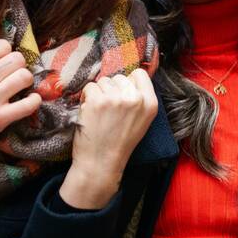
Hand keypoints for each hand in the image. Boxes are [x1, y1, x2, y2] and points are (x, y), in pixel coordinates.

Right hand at [0, 24, 41, 183]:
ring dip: (25, 81)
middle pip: (17, 58)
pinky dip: (33, 101)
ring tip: (18, 86)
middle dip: (17, 65)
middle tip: (11, 74)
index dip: (5, 52)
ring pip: (25, 77)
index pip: (3, 45)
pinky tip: (28, 100)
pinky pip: (29, 104)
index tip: (1, 61)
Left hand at [60, 70, 158, 208]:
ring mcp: (115, 98)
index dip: (128, 82)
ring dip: (98, 94)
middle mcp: (135, 99)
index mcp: (150, 104)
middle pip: (119, 77)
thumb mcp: (142, 121)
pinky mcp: (97, 100)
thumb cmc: (119, 143)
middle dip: (112, 89)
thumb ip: (139, 99)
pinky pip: (90, 87)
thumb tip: (128, 78)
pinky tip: (90, 113)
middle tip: (109, 109)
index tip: (121, 94)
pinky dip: (87, 98)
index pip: (139, 74)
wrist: (101, 163)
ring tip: (100, 113)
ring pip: (103, 81)